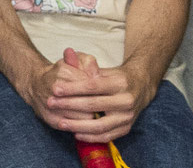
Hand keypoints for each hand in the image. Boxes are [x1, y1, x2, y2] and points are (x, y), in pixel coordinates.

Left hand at [25, 49, 150, 141]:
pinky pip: (106, 136)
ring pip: (99, 125)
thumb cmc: (116, 78)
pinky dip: (90, 137)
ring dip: (77, 125)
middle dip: (69, 105)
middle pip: (93, 105)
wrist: (140, 87)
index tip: (55, 89)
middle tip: (51, 103)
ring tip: (60, 123)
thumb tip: (67, 56)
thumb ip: (87, 67)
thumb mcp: (105, 69)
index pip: (92, 86)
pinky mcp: (126, 128)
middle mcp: (126, 100)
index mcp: (119, 82)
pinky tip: (75, 133)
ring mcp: (127, 117)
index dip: (72, 88)